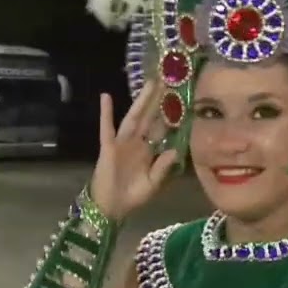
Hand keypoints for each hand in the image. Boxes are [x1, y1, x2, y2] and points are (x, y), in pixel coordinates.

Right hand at [90, 84, 179, 219]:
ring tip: (149, 83)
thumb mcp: (153, 183)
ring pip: (134, 117)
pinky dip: (106, 113)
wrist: (111, 207)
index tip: (181, 98)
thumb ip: (163, 167)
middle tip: (167, 80)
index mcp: (149, 150)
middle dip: (158, 100)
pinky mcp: (109, 147)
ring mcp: (122, 142)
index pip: (162, 128)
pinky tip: (106, 97)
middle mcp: (137, 142)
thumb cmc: (133, 196)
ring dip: (141, 101)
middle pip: (150, 117)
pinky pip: (107, 128)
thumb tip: (175, 149)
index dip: (171, 114)